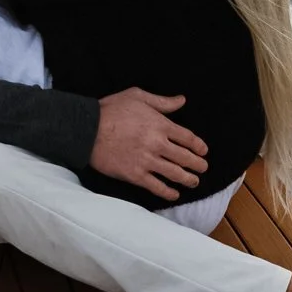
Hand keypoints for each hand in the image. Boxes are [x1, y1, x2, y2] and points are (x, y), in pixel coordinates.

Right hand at [89, 89, 208, 201]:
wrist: (87, 129)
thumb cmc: (111, 109)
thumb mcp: (137, 96)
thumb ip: (162, 101)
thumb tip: (181, 100)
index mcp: (160, 124)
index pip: (188, 137)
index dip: (198, 146)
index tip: (203, 151)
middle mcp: (157, 144)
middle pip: (185, 157)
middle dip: (198, 164)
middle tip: (203, 168)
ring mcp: (147, 161)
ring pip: (174, 174)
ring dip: (188, 179)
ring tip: (194, 182)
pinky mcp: (135, 175)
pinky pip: (156, 187)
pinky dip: (168, 192)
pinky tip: (174, 194)